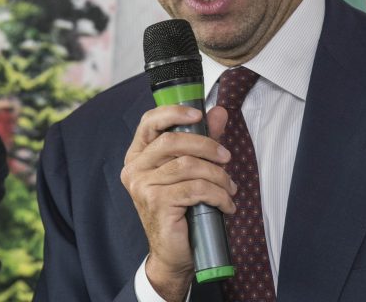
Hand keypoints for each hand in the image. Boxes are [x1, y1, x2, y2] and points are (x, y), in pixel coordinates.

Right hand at [121, 105, 235, 301]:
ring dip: (218, 175)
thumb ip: (202, 139)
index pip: (149, 122)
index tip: (198, 114)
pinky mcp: (157, 204)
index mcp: (138, 156)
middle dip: (206, 145)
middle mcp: (135, 169)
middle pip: (172, 141)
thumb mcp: (192, 169)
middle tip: (227, 157)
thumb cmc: (182, 208)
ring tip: (229, 188)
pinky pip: (195, 189)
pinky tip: (226, 204)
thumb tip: (219, 112)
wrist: (174, 253)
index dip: (174, 113)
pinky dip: (218, 194)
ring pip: (188, 166)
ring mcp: (143, 187)